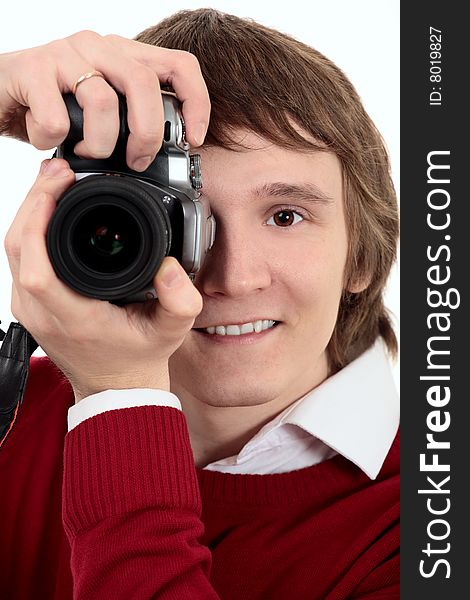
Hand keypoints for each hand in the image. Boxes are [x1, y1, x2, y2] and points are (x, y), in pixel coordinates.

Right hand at [0, 30, 209, 169]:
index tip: (194, 139)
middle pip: (144, 84)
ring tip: (83, 151)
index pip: (179, 65)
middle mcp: (99, 47)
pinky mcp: (32, 68)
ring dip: (97, 143)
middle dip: (147, 134)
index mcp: (123, 56)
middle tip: (136, 161)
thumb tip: (163, 157)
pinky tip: (46, 139)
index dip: (196, 102)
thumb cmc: (55, 106)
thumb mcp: (102, 113)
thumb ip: (131, 122)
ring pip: (103, 102)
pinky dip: (53, 139)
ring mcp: (65, 54)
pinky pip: (57, 117)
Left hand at [4, 158, 202, 401]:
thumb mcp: (171, 331)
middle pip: (17, 249)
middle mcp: (42, 314)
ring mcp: (29, 309)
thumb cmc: (139, 355)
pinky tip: (49, 207)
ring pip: (13, 250)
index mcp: (74, 319)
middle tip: (58, 172)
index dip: (38, 224)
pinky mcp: (28, 303)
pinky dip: (30, 227)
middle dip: (33, 202)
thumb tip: (168, 266)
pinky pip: (19, 258)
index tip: (56, 189)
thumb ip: (180, 301)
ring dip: (29, 211)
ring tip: (54, 182)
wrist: (117, 384)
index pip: (37, 271)